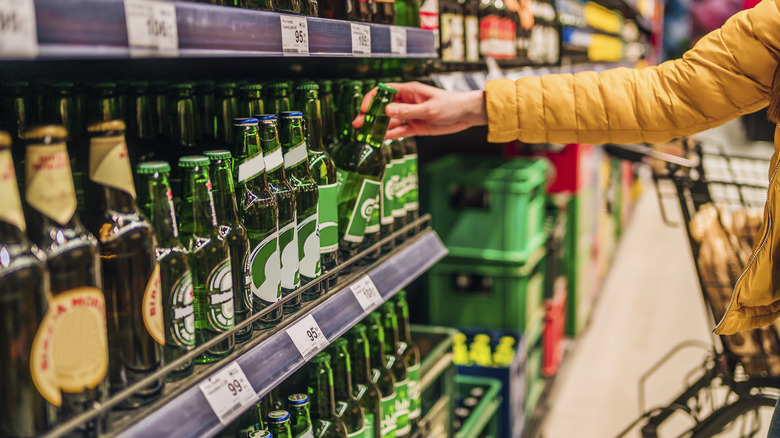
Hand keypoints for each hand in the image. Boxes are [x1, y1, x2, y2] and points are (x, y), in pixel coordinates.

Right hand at [352, 82, 486, 139]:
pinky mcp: (415, 127)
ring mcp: (410, 115)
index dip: (372, 99)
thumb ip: (408, 111)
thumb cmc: (451, 105)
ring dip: (378, 127)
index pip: (385, 91)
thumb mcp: (429, 109)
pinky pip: (399, 131)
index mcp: (409, 91)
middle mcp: (407, 102)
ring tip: (365, 135)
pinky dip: (390, 135)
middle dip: (370, 116)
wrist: (466, 115)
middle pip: (383, 108)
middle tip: (358, 124)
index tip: (365, 109)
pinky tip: (380, 139)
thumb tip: (387, 110)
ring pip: (389, 121)